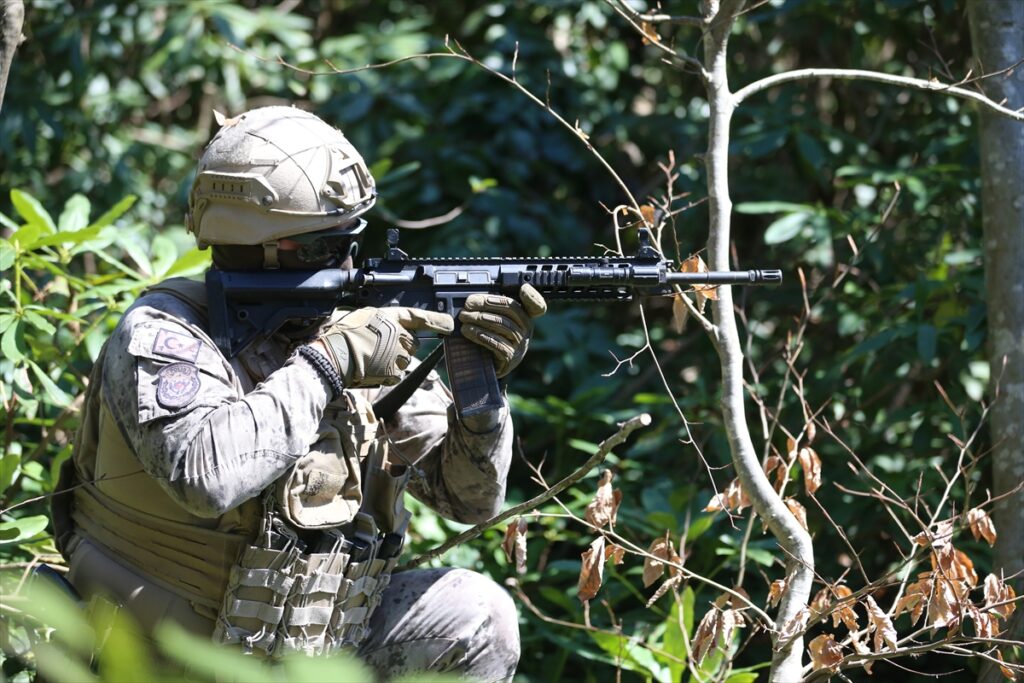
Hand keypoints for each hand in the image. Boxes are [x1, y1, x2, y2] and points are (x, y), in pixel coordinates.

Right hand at [316, 307, 453, 386]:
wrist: (333, 357)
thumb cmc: (341, 336)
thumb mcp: (361, 317)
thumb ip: (380, 321)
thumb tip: (387, 326)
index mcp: (389, 317)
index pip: (417, 316)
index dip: (435, 320)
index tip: (449, 324)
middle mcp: (397, 335)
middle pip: (412, 343)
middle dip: (401, 347)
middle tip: (380, 349)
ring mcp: (397, 354)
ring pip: (405, 360)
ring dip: (394, 362)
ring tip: (373, 359)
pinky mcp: (393, 372)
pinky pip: (396, 374)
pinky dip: (387, 375)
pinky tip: (372, 369)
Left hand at [459, 283, 546, 377]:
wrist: (486, 366)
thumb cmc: (489, 338)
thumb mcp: (492, 321)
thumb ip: (490, 308)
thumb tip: (471, 300)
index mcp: (524, 317)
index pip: (536, 306)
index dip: (533, 297)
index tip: (523, 288)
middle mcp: (526, 330)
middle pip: (511, 310)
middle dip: (487, 304)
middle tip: (468, 304)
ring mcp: (520, 345)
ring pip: (503, 326)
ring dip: (480, 319)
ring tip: (464, 318)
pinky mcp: (510, 358)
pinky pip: (497, 344)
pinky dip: (482, 335)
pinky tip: (469, 331)